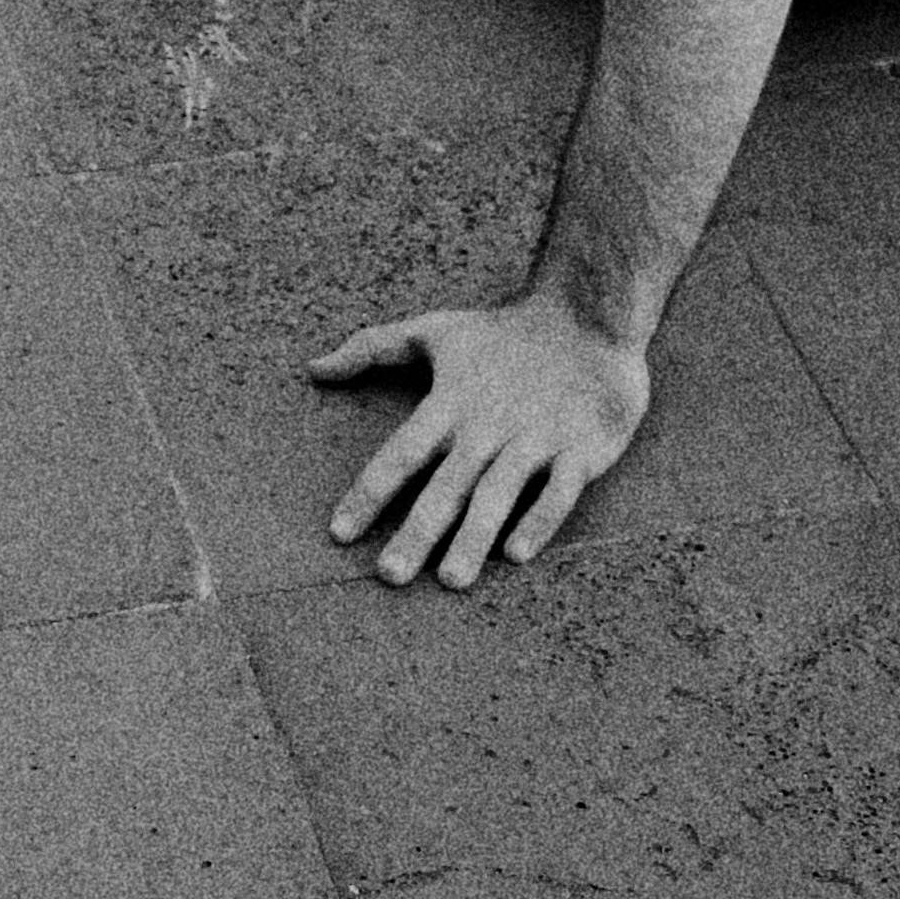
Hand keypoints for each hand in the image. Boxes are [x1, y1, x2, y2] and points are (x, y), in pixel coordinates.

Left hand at [312, 292, 648, 588]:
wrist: (587, 317)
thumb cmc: (502, 334)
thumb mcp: (434, 333)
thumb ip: (371, 348)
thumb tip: (312, 367)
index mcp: (451, 402)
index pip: (402, 452)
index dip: (369, 492)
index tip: (338, 534)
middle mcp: (488, 425)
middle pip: (447, 485)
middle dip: (418, 530)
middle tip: (390, 576)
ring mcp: (535, 438)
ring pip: (499, 494)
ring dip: (473, 537)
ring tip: (450, 580)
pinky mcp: (579, 449)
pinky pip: (558, 491)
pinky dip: (540, 521)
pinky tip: (517, 555)